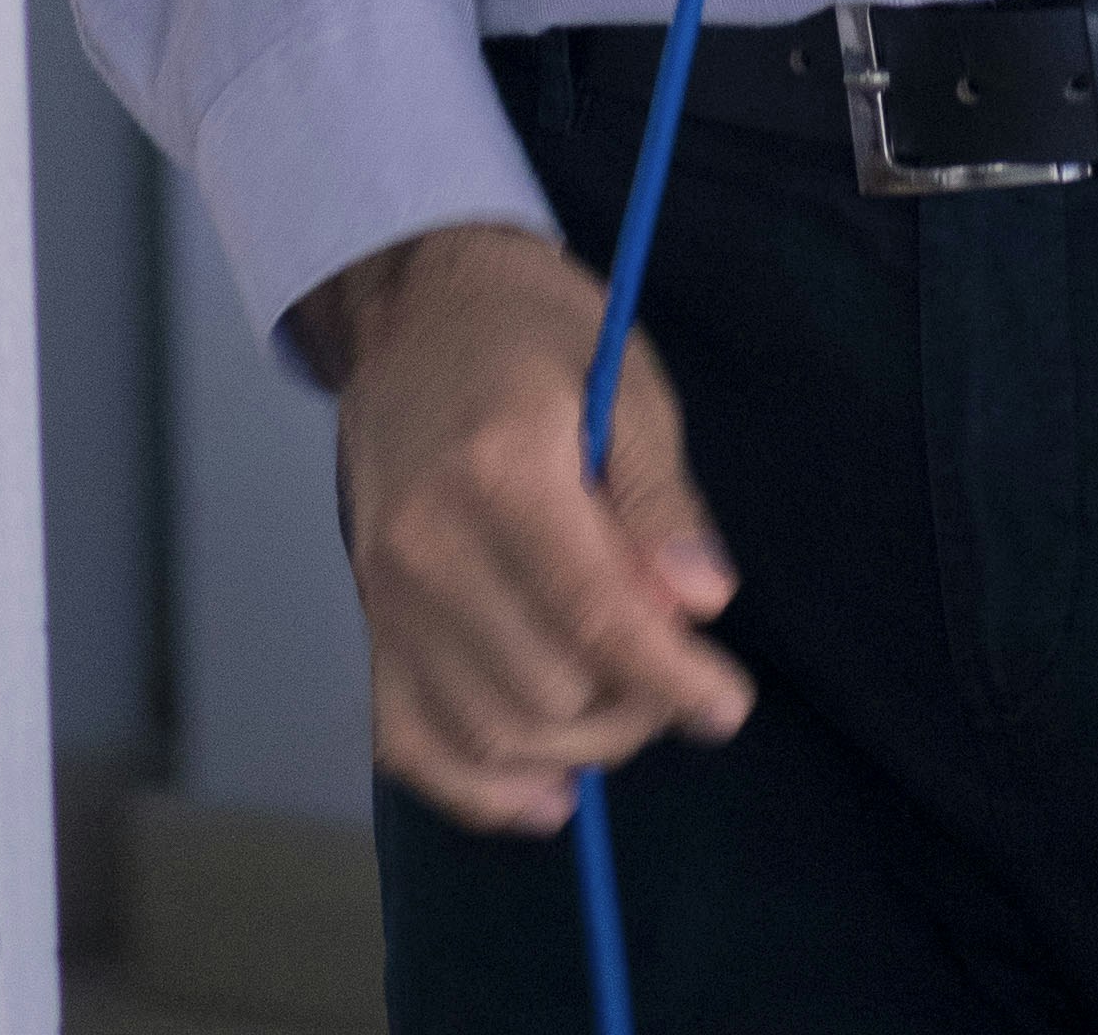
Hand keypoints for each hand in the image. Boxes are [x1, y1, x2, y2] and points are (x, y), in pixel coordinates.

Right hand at [287, 221, 752, 831]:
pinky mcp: (370, 620)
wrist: (415, 306)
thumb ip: (662, 498)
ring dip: (575, 748)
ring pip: (492, 733)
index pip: (597, 617)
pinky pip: (411, 744)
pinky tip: (548, 790)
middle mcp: (430, 543)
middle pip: (547, 690)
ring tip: (624, 705)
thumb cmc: (535, 333)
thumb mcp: (626, 382)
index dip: (673, 679)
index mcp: (503, 470)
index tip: (727, 705)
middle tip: (676, 668)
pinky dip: (480, 791)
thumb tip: (704, 604)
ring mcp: (386, 591)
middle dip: (633, 706)